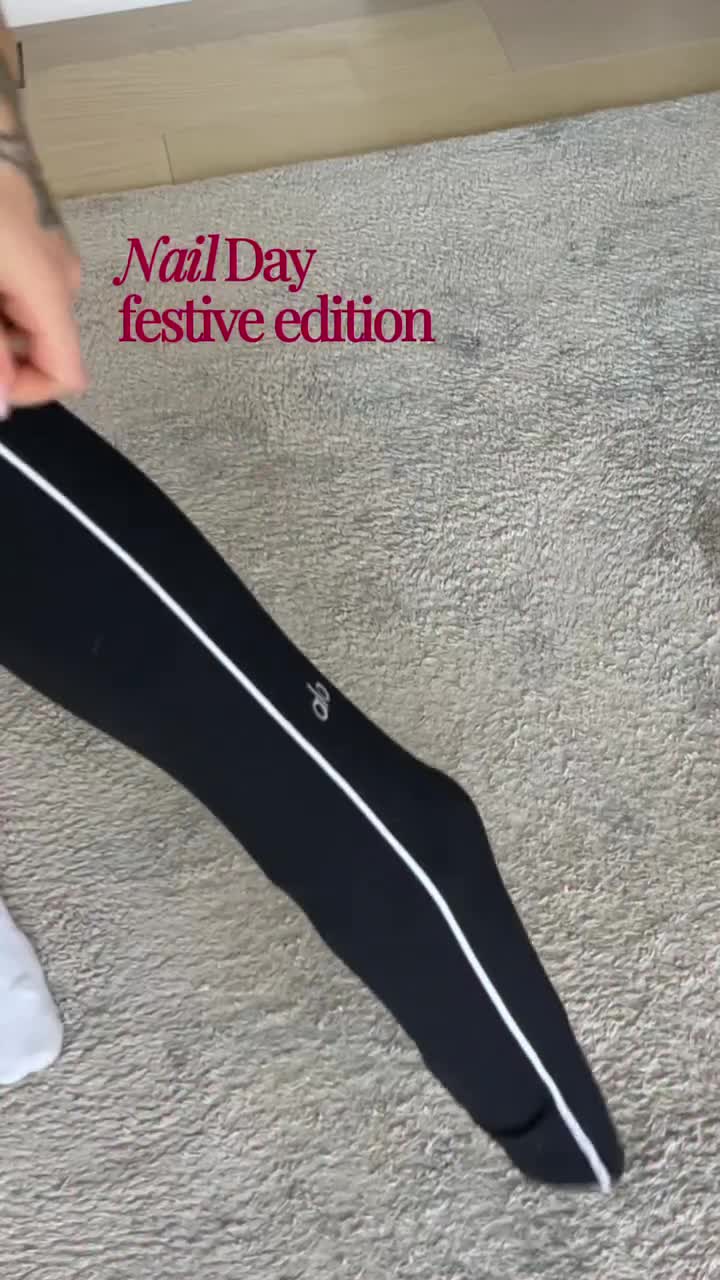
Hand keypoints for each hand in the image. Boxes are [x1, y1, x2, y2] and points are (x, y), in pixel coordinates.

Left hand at [0, 54, 87, 414]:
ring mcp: (47, 243)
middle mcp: (62, 269)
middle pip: (43, 343)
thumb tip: (5, 401)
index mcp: (52, 284)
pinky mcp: (27, 224)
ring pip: (26, 312)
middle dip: (4, 348)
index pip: (66, 373)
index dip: (23, 389)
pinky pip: (18, 278)